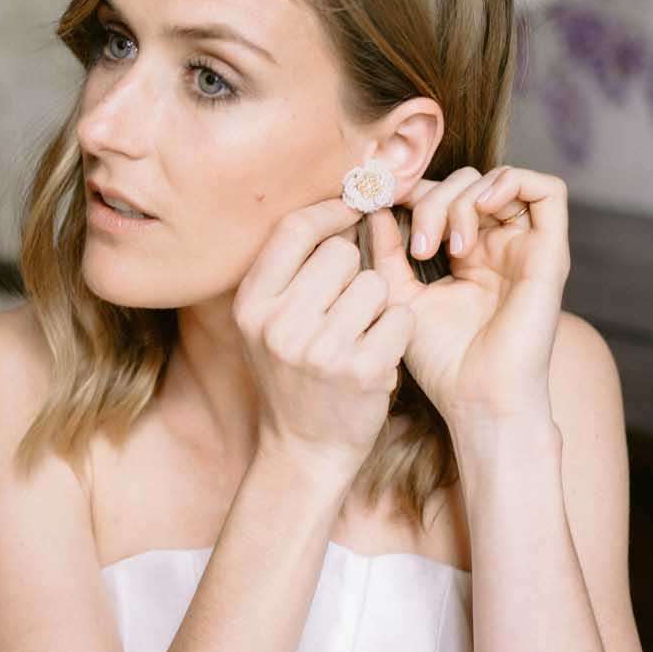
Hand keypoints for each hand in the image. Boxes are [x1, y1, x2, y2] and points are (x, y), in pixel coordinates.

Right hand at [234, 198, 414, 479]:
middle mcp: (280, 325)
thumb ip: (292, 270)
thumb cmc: (294, 376)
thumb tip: (341, 200)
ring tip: (357, 339)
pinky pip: (401, 317)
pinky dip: (397, 333)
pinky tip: (376, 358)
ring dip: (378, 307)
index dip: (330, 211)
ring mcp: (321, 350)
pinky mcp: (362, 371)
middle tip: (343, 313)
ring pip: (376, 284)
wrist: (304, 450)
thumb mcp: (269, 323)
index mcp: (252, 305)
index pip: (294, 229)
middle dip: (353, 275)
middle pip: (341, 253)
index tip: (352, 209)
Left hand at [361, 165, 569, 424]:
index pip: (443, 196)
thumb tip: (373, 207)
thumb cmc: (444, 362)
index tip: (382, 207)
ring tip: (446, 245)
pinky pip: (549, 191)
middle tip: (419, 247)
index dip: (413, 191)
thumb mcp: (399, 297)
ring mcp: (527, 249)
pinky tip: (480, 212)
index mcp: (467, 256)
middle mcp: (499, 247)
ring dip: (464, 199)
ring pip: (502, 181)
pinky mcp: (552, 254)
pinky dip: (511, 184)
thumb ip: (387, 252)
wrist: (479, 400)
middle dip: (433, 201)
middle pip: (468, 184)